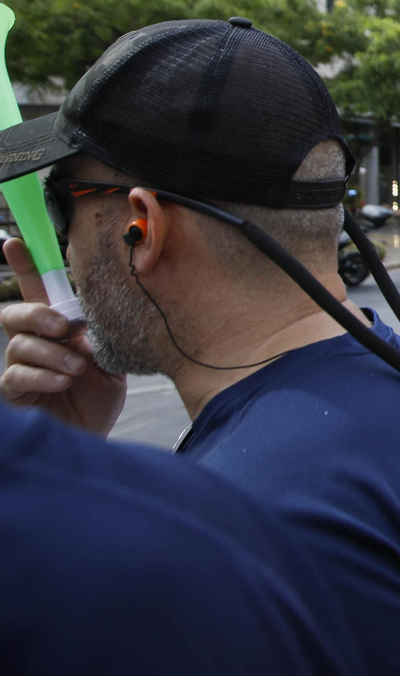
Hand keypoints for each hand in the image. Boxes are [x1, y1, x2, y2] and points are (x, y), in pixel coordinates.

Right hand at [0, 238, 125, 435]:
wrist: (95, 434)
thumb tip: (95, 314)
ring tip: (76, 368)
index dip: (26, 266)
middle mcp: (34, 342)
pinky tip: (63, 382)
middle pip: (14, 313)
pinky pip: (16, 375)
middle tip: (64, 327)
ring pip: (19, 345)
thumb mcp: (110, 359)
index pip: (38, 292)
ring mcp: (21, 367)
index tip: (14, 242)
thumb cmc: (100, 396)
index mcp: (58, 328)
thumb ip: (99, 335)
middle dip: (37, 315)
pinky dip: (42, 376)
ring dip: (51, 354)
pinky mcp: (14, 393)